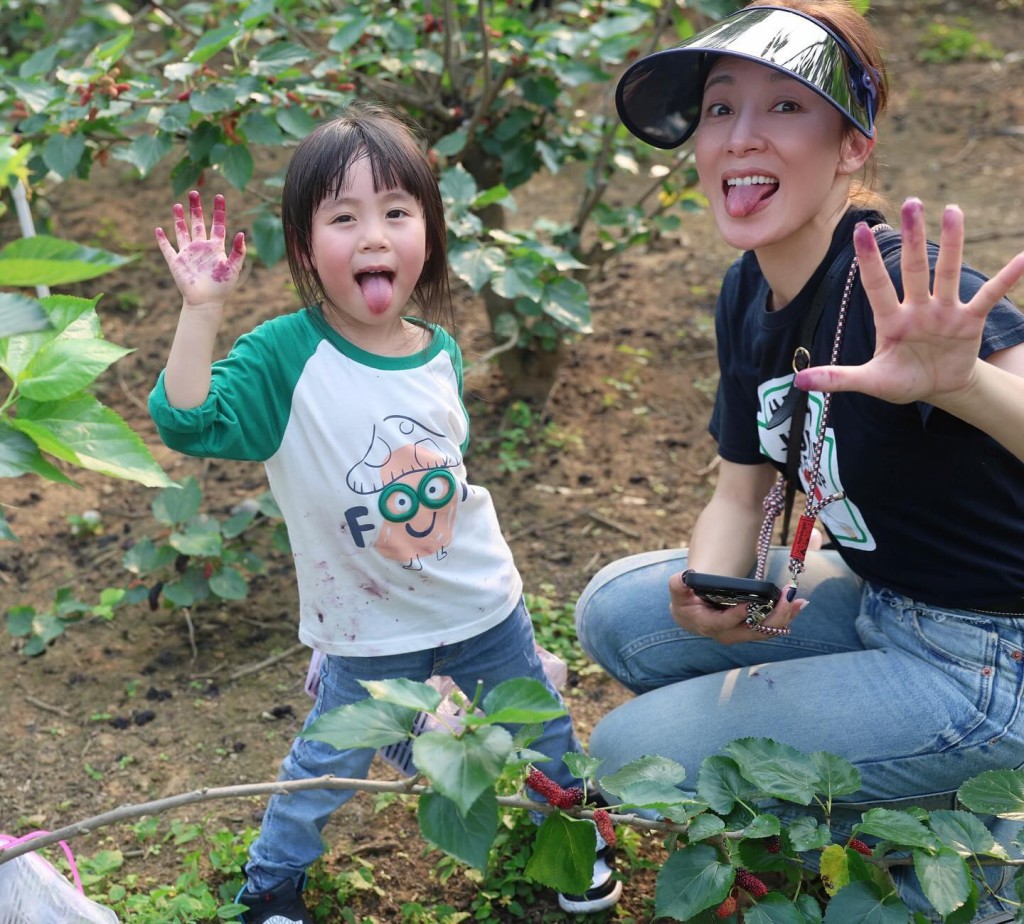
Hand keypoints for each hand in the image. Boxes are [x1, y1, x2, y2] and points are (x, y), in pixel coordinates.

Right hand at [155, 191, 245, 310]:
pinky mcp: (176, 262)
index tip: (219, 196)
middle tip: (194, 192)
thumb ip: (238, 251)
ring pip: (182, 231)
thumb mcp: (233, 268)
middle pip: (197, 223)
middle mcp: (201, 247)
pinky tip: (158, 229)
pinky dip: (162, 239)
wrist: (206, 302)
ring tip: (176, 204)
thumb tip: (241, 233)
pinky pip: (167, 248)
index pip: (217, 224)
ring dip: (178, 218)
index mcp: (215, 247)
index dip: (219, 210)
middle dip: (195, 208)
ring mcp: (188, 254)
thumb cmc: (222, 287)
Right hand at [668, 572, 805, 643]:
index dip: (735, 616)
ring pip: (765, 630)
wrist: (691, 615)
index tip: (747, 606)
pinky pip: (770, 627)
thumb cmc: (685, 600)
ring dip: (783, 617)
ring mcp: (741, 634)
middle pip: (752, 630)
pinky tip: (797, 604)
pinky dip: (784, 616)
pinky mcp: (751, 630)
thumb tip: (686, 576)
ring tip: (797, 601)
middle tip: (786, 599)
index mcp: (708, 625)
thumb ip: (678, 584)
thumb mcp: (677, 590)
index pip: (723, 624)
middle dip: (772, 617)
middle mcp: (727, 634)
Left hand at [795, 199, 1023, 403]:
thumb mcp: (870, 382)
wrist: (937, 389)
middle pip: (914, 268)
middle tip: (911, 202)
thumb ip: (837, 379)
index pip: (876, 285)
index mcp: (890, 319)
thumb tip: (799, 383)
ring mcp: (944, 311)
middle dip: (913, 237)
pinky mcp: (969, 320)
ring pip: (947, 272)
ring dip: (953, 244)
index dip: (869, 260)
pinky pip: (988, 296)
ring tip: (953, 211)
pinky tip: (1023, 259)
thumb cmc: (901, 381)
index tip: (859, 231)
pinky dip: (1006, 279)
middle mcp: (917, 308)